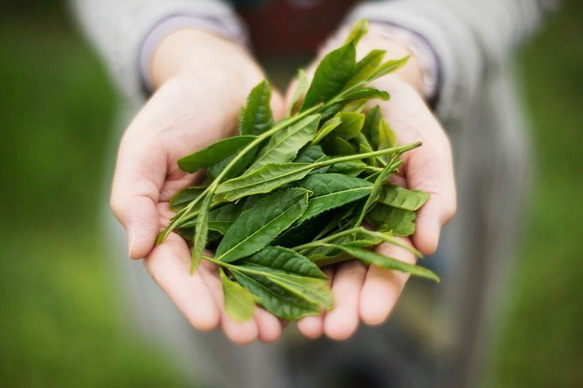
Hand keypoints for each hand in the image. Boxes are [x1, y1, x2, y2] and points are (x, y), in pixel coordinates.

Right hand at [110, 29, 285, 343]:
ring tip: (287, 325)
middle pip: (223, 277)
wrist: (224, 78)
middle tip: (254, 335)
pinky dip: (305, 262)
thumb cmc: (178, 108)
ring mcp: (251, 218)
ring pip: (261, 266)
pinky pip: (295, 236)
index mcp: (173, 223)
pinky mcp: (284, 203)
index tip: (209, 320)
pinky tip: (319, 285)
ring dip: (273, 297)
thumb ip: (135, 195)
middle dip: (237, 307)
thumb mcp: (146, 145)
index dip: (190, 295)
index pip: (176, 267)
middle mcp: (212, 229)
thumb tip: (136, 250)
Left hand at [294, 30, 456, 339]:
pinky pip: (274, 228)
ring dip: (303, 293)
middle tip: (329, 331)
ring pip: (309, 260)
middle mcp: (350, 224)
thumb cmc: (401, 116)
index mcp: (388, 221)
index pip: (386, 263)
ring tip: (296, 323)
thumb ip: (434, 191)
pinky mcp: (284, 196)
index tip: (370, 315)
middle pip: (346, 272)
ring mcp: (316, 212)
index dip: (380, 290)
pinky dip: (268, 255)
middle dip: (340, 304)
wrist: (357, 76)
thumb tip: (428, 245)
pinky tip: (259, 280)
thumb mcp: (426, 147)